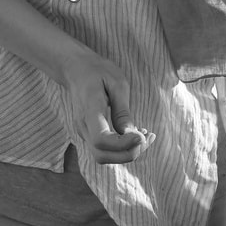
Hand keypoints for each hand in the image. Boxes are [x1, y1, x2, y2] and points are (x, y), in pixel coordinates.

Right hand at [63, 49, 154, 163]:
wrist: (76, 69)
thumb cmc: (98, 72)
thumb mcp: (117, 83)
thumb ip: (123, 111)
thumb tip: (132, 135)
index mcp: (89, 110)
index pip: (101, 140)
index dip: (123, 144)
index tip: (143, 135)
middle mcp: (83, 126)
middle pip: (102, 156)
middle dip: (129, 153)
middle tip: (149, 137)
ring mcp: (83, 132)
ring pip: (103, 156)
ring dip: (127, 153)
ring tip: (146, 136)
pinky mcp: (89, 134)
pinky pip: (104, 149)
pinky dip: (122, 148)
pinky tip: (136, 135)